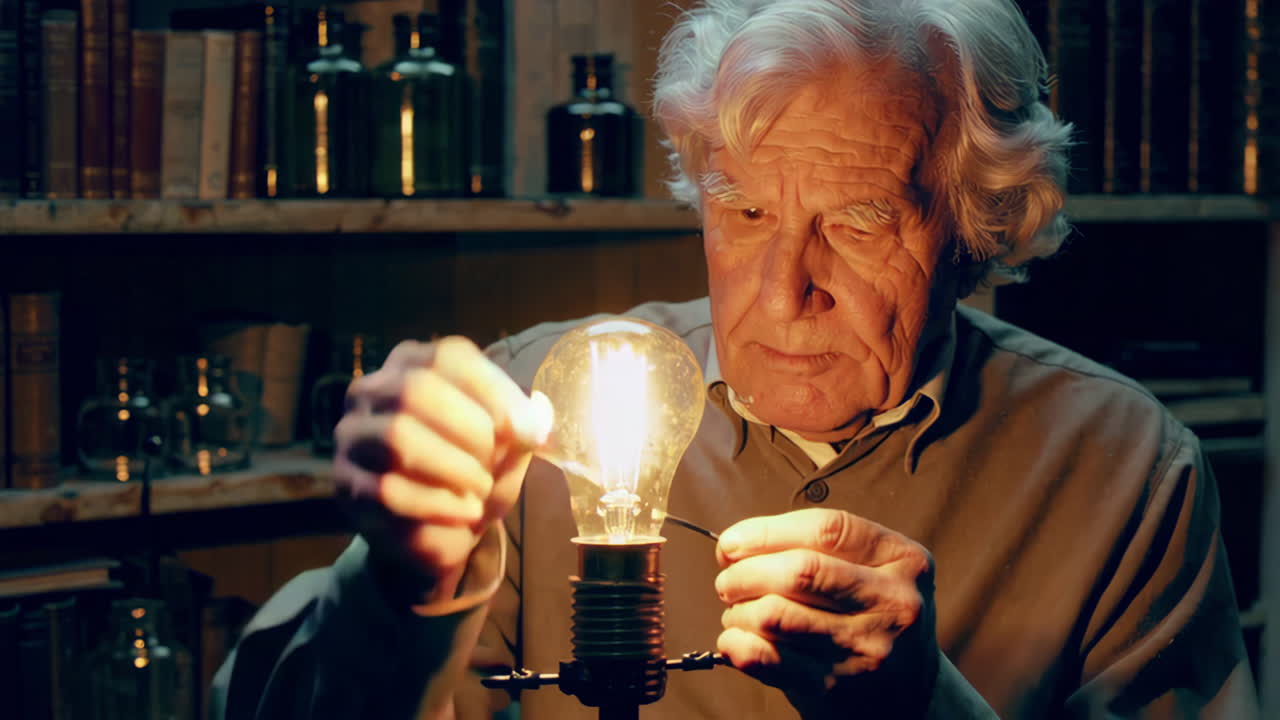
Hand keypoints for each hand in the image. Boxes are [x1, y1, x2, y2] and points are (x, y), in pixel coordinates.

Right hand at [334, 337, 550, 604]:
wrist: (441, 530)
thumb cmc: (476, 472)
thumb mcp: (509, 445)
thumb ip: (524, 425)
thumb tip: (537, 415)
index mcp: (414, 363)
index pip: (449, 357)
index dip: (494, 392)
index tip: (529, 433)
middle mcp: (373, 390)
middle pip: (416, 389)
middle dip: (469, 430)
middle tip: (494, 462)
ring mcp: (353, 437)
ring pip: (397, 438)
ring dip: (453, 468)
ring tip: (481, 489)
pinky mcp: (346, 486)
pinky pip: (387, 490)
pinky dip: (438, 505)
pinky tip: (463, 513)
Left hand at [714, 508, 937, 714]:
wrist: (910, 692)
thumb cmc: (873, 615)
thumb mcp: (873, 569)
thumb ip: (817, 548)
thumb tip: (736, 545)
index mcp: (903, 559)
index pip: (825, 529)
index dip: (767, 531)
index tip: (731, 542)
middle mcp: (893, 602)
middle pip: (799, 571)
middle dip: (746, 572)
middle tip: (729, 581)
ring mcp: (867, 647)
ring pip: (776, 614)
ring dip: (739, 611)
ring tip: (737, 612)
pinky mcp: (836, 684)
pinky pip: (768, 658)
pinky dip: (737, 644)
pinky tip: (734, 639)